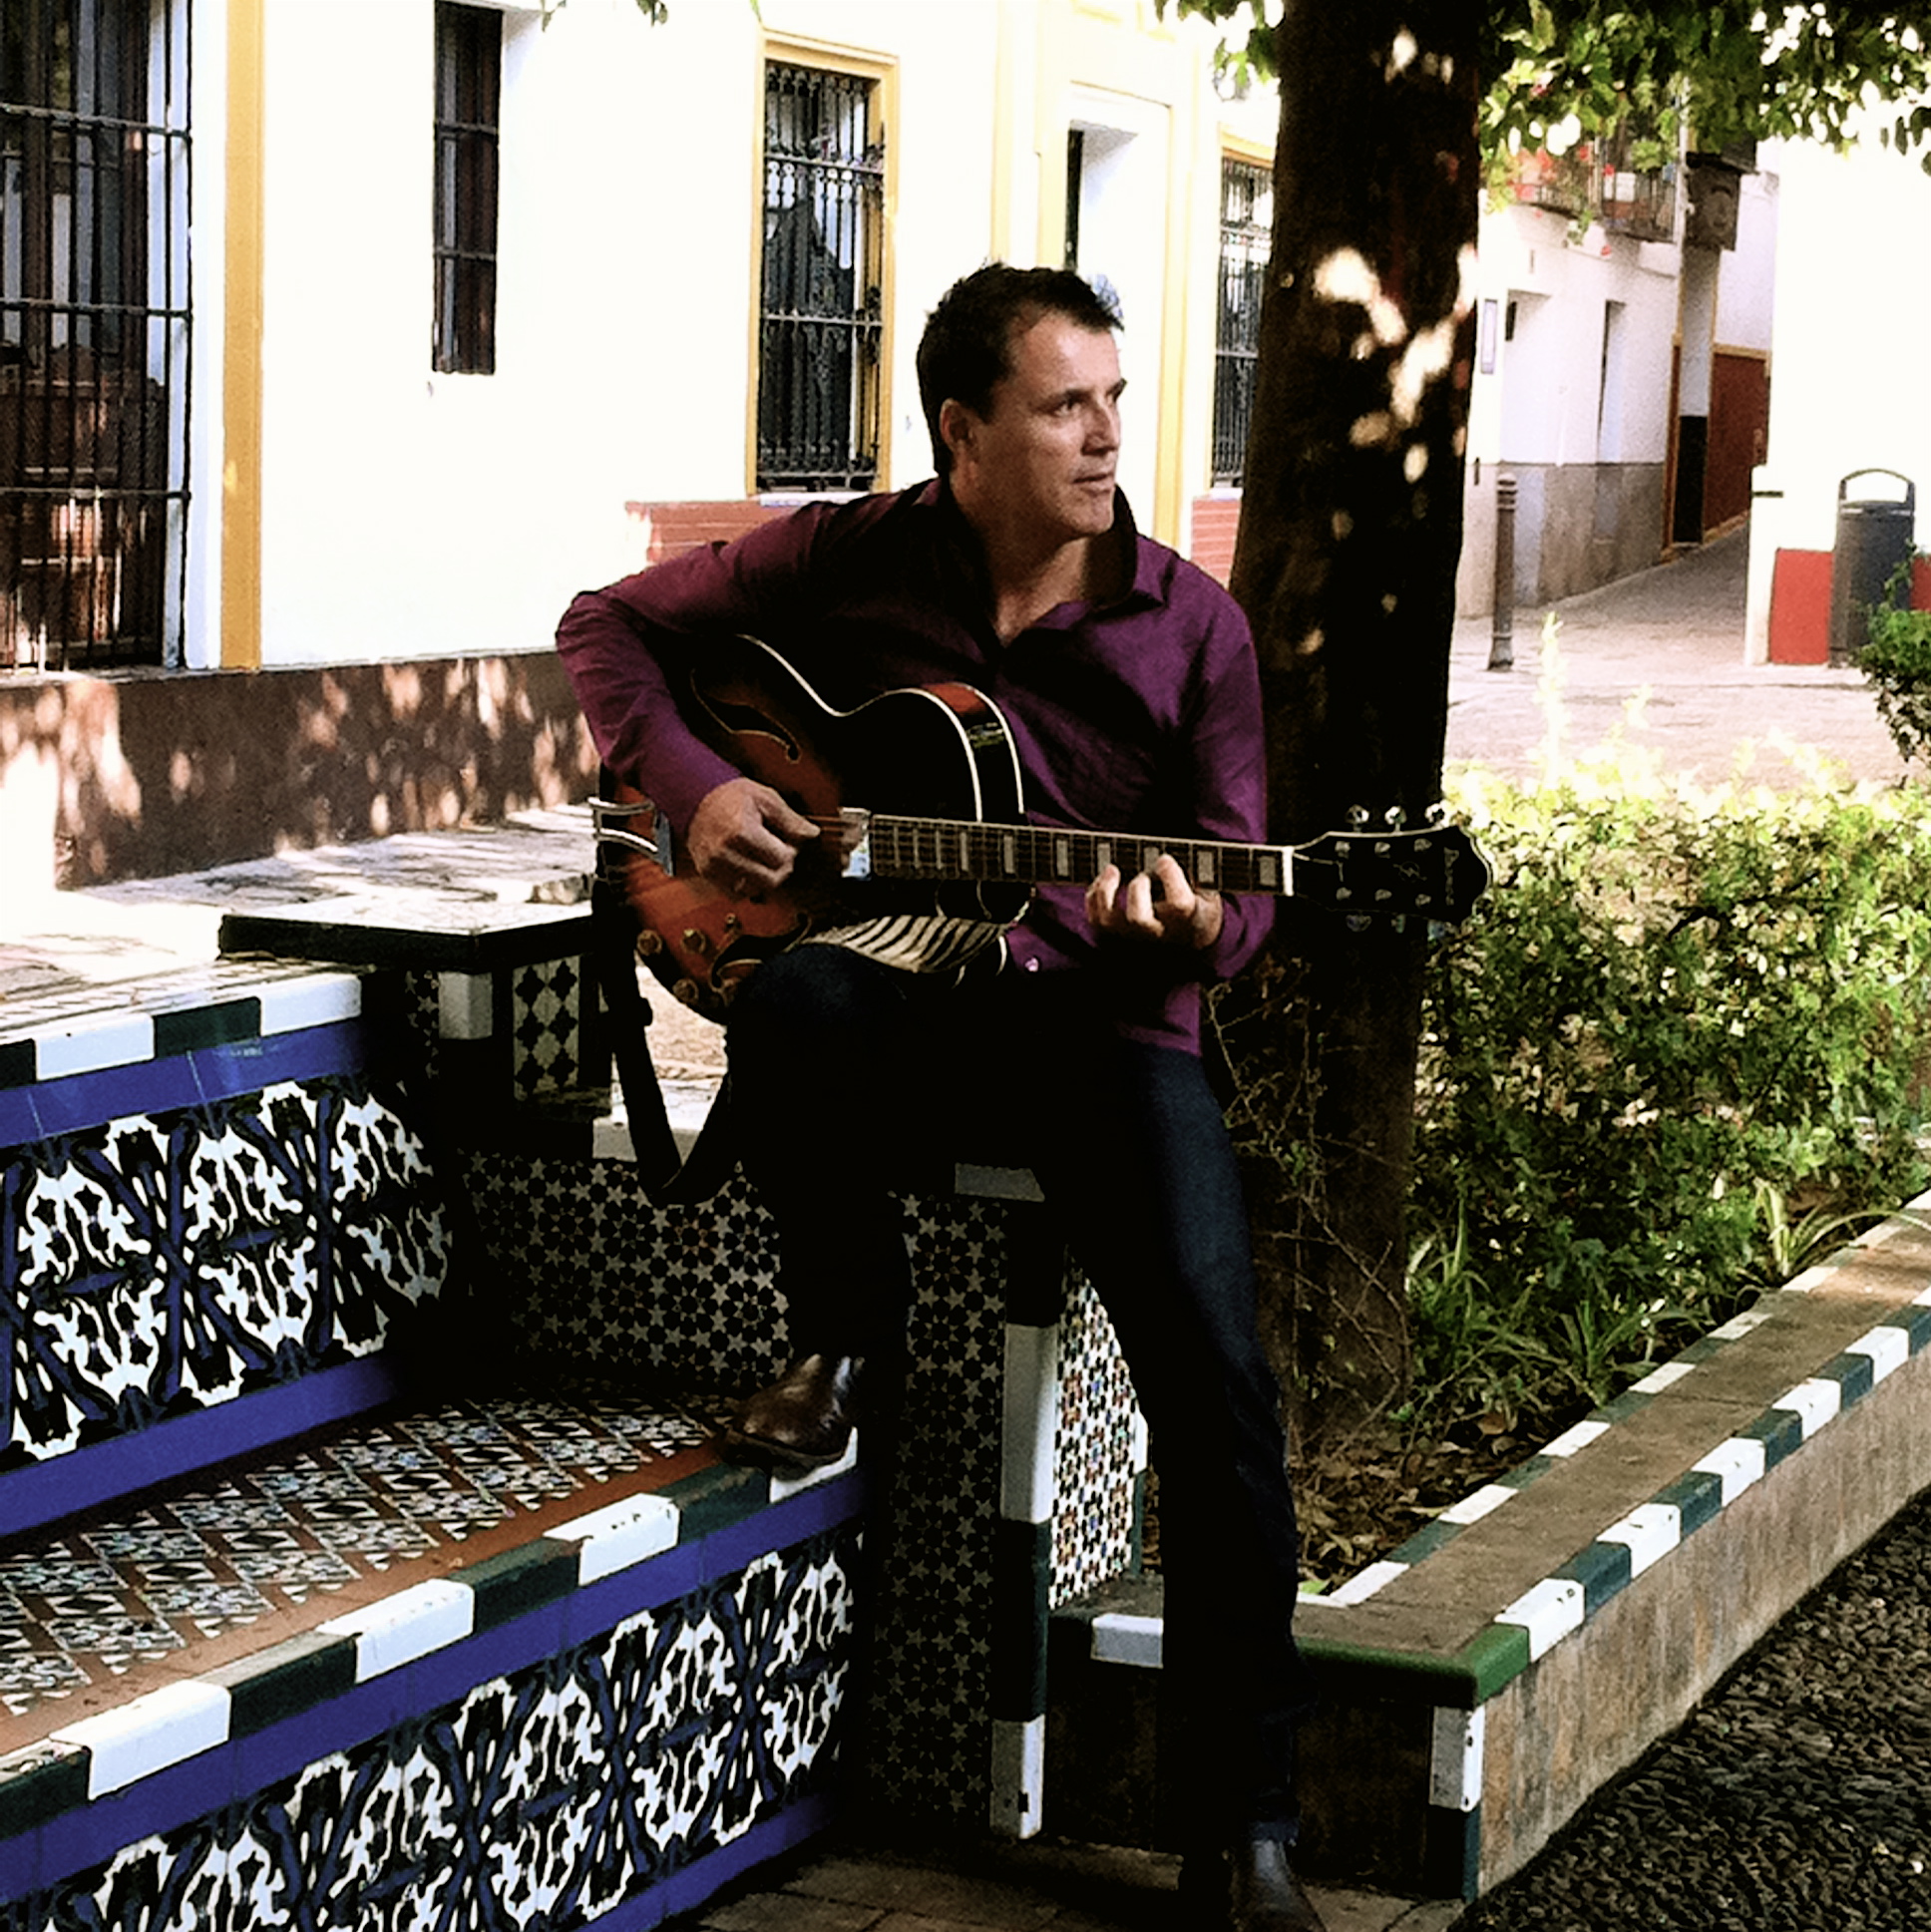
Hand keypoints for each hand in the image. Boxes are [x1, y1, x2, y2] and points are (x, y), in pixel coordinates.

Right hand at [686, 776, 817, 895]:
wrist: (695, 797)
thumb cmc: (729, 796)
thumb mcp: (765, 799)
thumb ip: (790, 820)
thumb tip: (811, 833)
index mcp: (742, 832)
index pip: (782, 860)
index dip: (792, 852)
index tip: (789, 843)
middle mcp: (726, 853)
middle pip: (770, 880)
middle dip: (781, 868)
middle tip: (779, 853)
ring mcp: (715, 866)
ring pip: (754, 890)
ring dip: (764, 878)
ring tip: (762, 858)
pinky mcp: (708, 874)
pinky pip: (735, 893)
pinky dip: (746, 884)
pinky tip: (748, 866)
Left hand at [1085, 852, 1222, 949]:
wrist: (1189, 938)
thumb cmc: (1196, 906)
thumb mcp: (1208, 891)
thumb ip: (1196, 875)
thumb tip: (1167, 854)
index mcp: (1188, 920)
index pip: (1179, 905)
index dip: (1170, 877)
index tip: (1164, 859)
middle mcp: (1158, 934)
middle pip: (1139, 919)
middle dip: (1137, 889)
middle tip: (1142, 875)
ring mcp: (1134, 937)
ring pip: (1109, 921)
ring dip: (1106, 891)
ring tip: (1112, 870)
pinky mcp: (1115, 936)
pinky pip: (1096, 919)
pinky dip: (1094, 896)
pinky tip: (1105, 879)